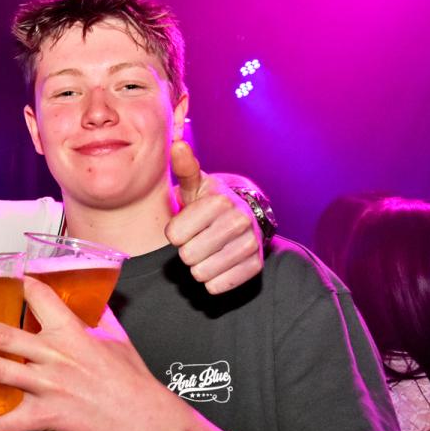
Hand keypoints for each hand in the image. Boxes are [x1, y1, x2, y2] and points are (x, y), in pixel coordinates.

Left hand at [0, 277, 185, 430]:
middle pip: (0, 336)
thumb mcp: (116, 339)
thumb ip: (97, 318)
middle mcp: (55, 356)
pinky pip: (8, 422)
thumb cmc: (132, 380)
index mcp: (72, 333)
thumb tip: (90, 301)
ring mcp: (48, 387)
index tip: (10, 279)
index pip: (39, 296)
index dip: (22, 284)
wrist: (146, 420)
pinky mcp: (47, 418)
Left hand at [164, 140, 262, 294]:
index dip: (175, 233)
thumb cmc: (210, 203)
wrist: (244, 217)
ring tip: (207, 251)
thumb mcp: (195, 186)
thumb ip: (184, 169)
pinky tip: (217, 264)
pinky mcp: (255, 266)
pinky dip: (212, 280)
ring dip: (198, 266)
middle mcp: (239, 221)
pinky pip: (218, 286)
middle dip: (187, 250)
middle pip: (187, 256)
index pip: (174, 235)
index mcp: (219, 201)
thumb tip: (177, 144)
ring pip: (202, 273)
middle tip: (197, 239)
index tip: (186, 225)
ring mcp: (250, 244)